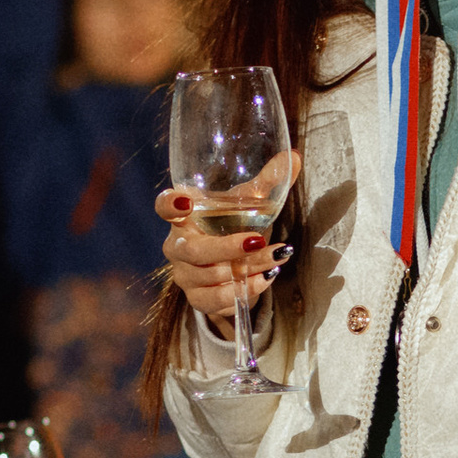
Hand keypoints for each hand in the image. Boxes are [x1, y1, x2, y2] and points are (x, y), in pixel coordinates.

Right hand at [158, 177, 293, 335]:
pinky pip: (215, 300)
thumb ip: (268, 182)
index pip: (164, 206)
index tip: (186, 201)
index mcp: (184, 215)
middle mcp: (177, 245)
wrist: (234, 265)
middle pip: (193, 250)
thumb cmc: (234, 226)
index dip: (170, 205)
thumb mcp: (248, 204)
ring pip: (209, 276)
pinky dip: (245, 289)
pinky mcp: (197, 297)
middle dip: (227, 248)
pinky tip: (266, 277)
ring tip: (275, 257)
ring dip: (246, 268)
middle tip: (256, 241)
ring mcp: (184, 274)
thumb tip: (293, 158)